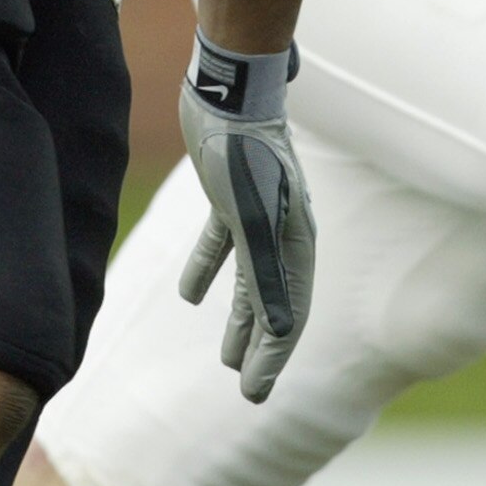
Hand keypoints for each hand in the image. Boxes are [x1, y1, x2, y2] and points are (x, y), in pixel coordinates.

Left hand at [175, 37, 315, 402]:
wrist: (227, 91)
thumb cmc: (244, 152)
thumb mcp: (253, 218)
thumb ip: (265, 273)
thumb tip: (280, 330)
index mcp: (295, 242)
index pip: (288, 314)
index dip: (273, 357)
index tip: (255, 394)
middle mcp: (281, 232)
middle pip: (273, 304)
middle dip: (261, 349)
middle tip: (248, 391)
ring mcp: (255, 214)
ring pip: (248, 282)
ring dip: (239, 320)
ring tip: (227, 359)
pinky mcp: (228, 196)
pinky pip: (220, 246)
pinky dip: (207, 272)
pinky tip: (190, 296)